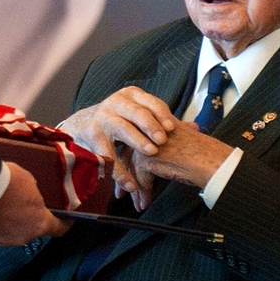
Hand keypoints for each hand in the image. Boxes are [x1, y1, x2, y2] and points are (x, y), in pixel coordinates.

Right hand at [0, 162, 71, 246]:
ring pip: (12, 232)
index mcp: (39, 224)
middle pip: (32, 230)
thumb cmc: (7, 182)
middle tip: (26, 204)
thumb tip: (29, 196)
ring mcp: (2, 240)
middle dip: (31, 219)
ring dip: (12, 222)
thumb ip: (33, 193)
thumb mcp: (29, 181)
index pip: (58, 229)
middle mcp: (23, 237)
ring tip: (4, 205)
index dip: (63, 224)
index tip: (66, 220)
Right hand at [60, 87, 180, 204]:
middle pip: (136, 113)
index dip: (161, 114)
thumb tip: (196, 128)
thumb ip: (164, 121)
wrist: (84, 124)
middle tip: (163, 140)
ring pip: (122, 129)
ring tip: (151, 152)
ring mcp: (102, 118)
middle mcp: (116, 103)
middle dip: (150, 126)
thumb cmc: (121, 120)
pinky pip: (108, 155)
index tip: (171, 128)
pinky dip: (120, 172)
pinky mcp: (93, 136)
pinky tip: (131, 184)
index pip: (150, 102)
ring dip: (137, 141)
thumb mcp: (140, 114)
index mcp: (131, 96)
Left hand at [126, 120, 233, 200]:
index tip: (128, 174)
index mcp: (156, 122)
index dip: (131, 159)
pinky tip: (144, 204)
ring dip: (133, 188)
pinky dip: (142, 193)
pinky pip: (139, 178)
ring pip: (132, 166)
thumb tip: (156, 163)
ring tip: (136, 202)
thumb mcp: (179, 144)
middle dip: (125, 175)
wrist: (212, 160)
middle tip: (122, 192)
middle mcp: (148, 129)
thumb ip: (166, 147)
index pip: (136, 139)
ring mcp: (146, 142)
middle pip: (129, 153)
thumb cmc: (204, 153)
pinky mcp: (147, 157)